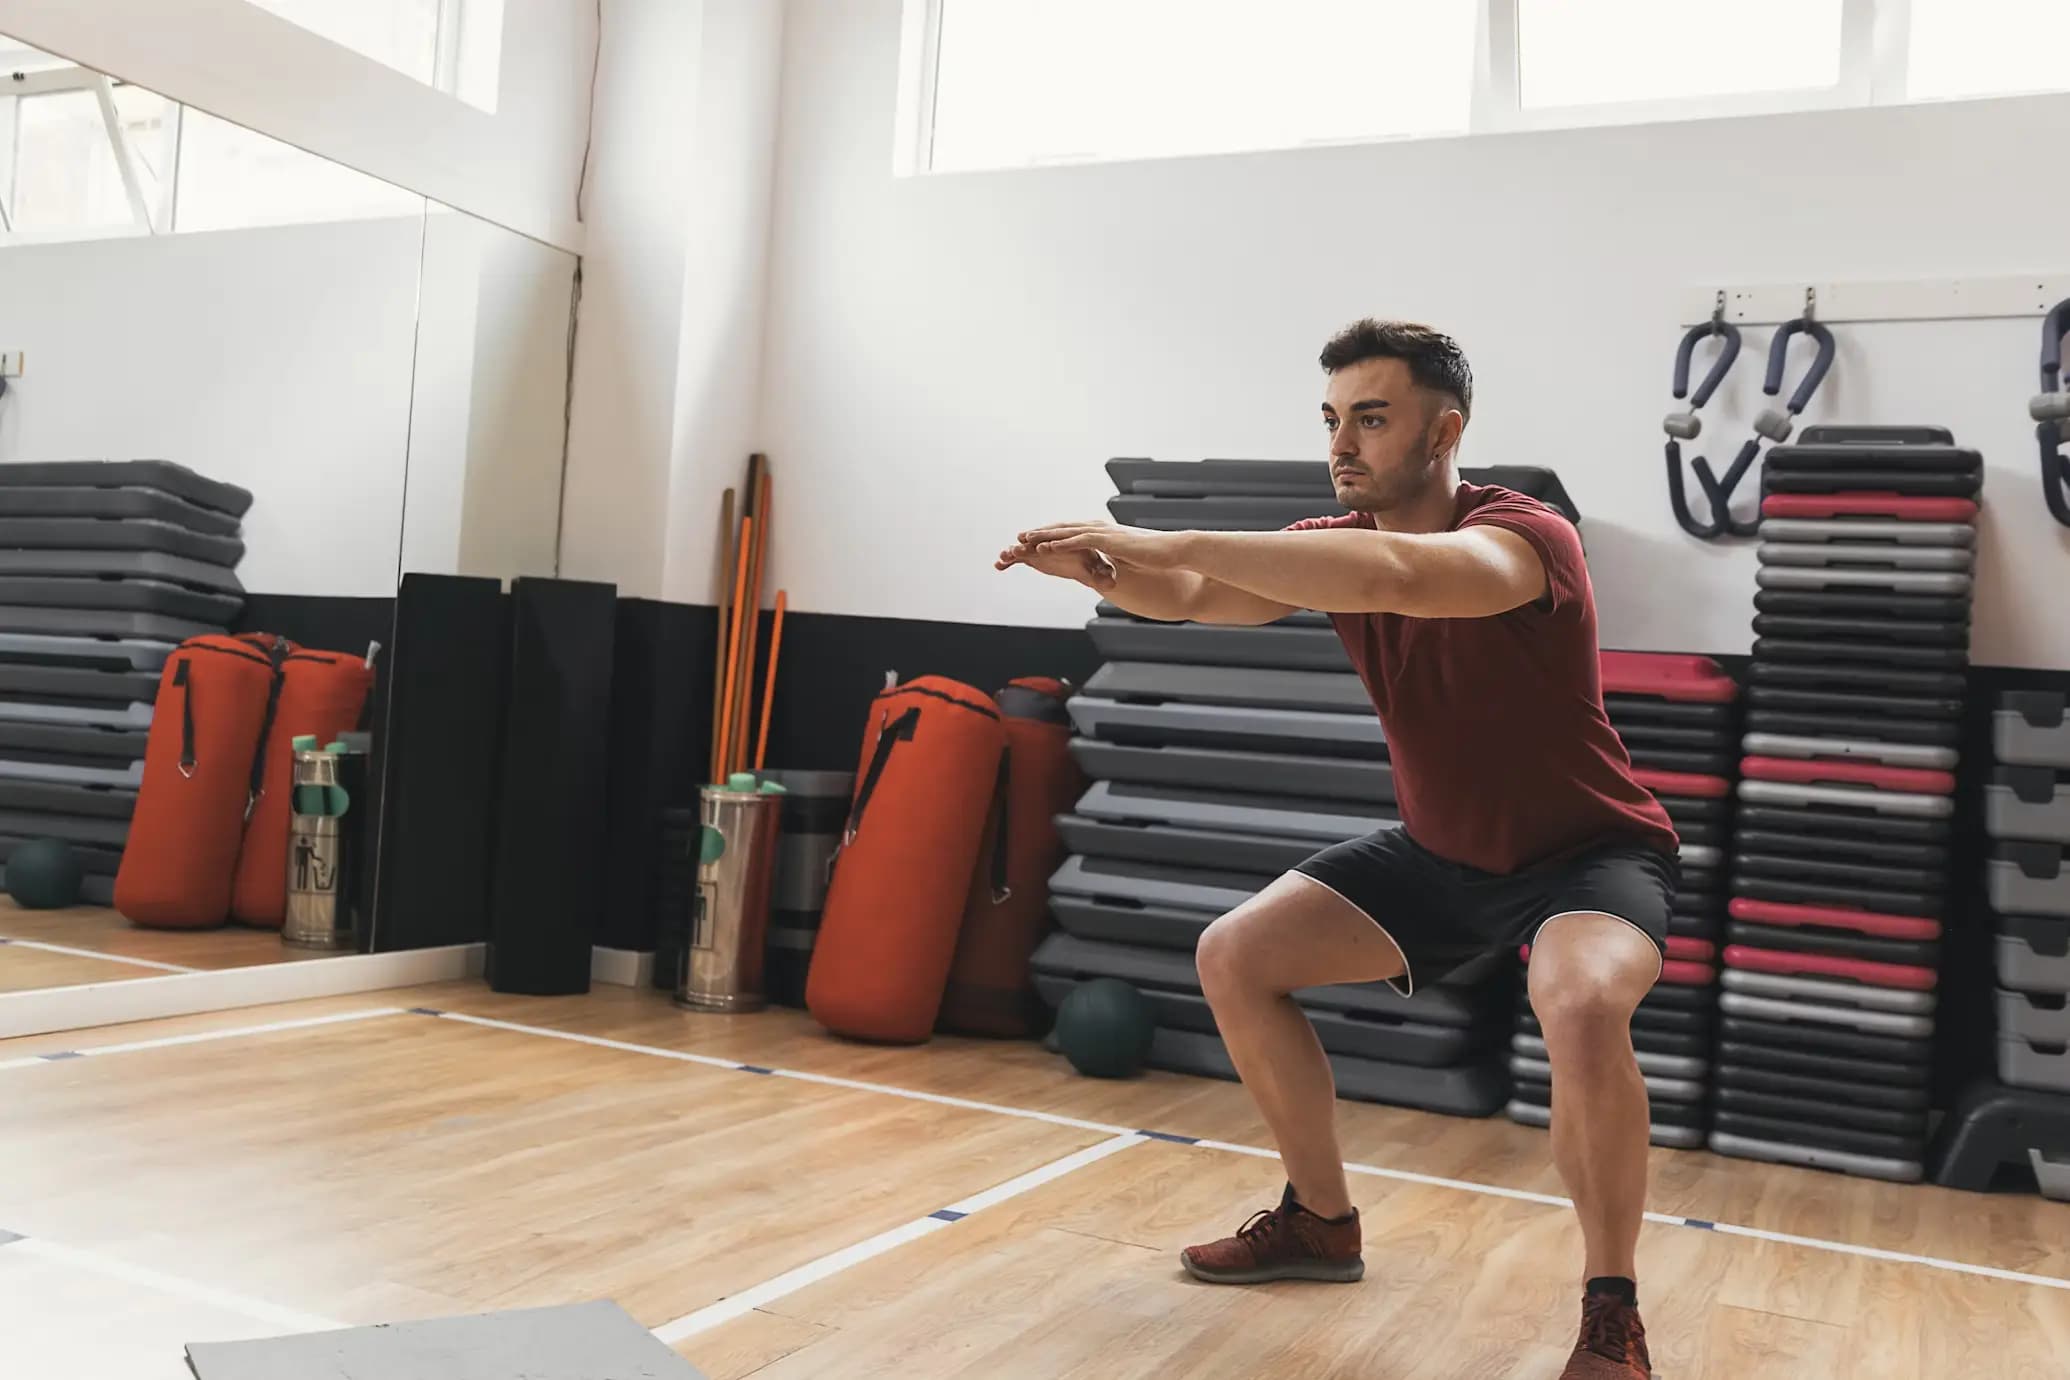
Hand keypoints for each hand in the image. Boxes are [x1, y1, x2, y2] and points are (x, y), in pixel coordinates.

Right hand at [995, 535, 1118, 589]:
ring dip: (1017, 549)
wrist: (1086, 559)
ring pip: (1029, 546)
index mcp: (1074, 538)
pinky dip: (1010, 559)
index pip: (1063, 540)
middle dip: (1030, 543)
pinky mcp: (1035, 554)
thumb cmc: (1094, 562)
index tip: (1043, 548)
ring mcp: (1043, 545)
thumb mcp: (1102, 570)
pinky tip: (999, 565)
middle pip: (1042, 539)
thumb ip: (1104, 577)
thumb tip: (1111, 585)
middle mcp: (1056, 540)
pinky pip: (1021, 556)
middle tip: (1019, 547)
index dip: (1053, 545)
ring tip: (1006, 554)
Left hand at [1014, 521, 1188, 571]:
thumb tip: (1114, 564)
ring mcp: (1106, 533)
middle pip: (1065, 528)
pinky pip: (1080, 541)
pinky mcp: (1110, 541)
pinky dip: (1061, 543)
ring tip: (1025, 539)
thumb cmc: (1158, 556)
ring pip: (1068, 532)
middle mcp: (1103, 529)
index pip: (1074, 531)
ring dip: (1045, 535)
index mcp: (1107, 533)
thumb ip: (1119, 557)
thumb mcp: (1132, 557)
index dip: (1054, 535)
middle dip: (1042, 532)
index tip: (1037, 539)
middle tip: (1021, 536)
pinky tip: (1046, 547)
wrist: (1175, 551)